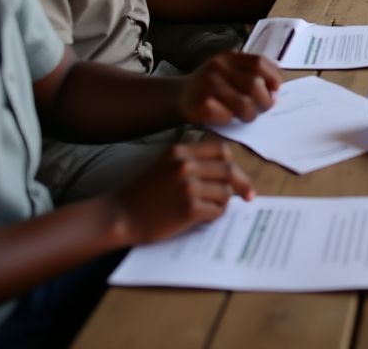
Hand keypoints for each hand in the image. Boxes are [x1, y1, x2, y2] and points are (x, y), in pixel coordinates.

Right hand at [110, 142, 253, 244]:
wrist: (119, 216)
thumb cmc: (142, 194)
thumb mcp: (164, 164)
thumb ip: (190, 160)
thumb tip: (225, 168)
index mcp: (180, 151)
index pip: (221, 150)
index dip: (233, 163)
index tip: (239, 175)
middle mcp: (185, 165)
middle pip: (228, 169)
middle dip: (242, 183)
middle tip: (249, 195)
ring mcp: (188, 186)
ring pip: (225, 192)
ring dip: (225, 203)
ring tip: (215, 209)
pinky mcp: (188, 208)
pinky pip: (216, 210)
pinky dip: (216, 215)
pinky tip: (206, 218)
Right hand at [180, 51, 281, 124]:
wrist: (180, 96)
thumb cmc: (213, 86)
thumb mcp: (230, 71)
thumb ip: (252, 73)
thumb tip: (276, 90)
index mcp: (230, 56)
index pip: (259, 62)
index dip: (273, 78)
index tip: (275, 91)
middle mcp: (218, 66)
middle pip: (255, 85)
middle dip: (265, 101)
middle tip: (262, 109)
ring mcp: (207, 85)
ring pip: (244, 104)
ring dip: (250, 114)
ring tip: (247, 116)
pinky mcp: (200, 105)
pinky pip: (227, 116)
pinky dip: (231, 120)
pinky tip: (227, 118)